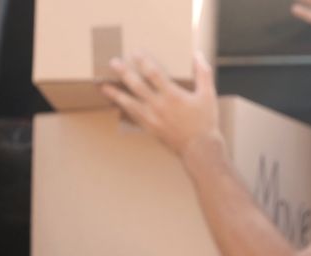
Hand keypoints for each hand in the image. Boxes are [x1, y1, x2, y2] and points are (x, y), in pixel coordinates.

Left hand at [101, 53, 222, 159]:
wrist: (199, 149)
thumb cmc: (205, 121)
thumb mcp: (208, 95)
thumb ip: (203, 73)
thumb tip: (198, 54)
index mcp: (172, 95)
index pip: (154, 74)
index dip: (143, 62)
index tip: (135, 52)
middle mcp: (158, 106)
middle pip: (137, 86)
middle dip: (124, 73)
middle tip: (113, 62)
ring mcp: (152, 118)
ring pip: (129, 103)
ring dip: (115, 93)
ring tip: (103, 86)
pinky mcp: (149, 128)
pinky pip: (132, 117)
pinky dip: (123, 109)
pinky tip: (115, 103)